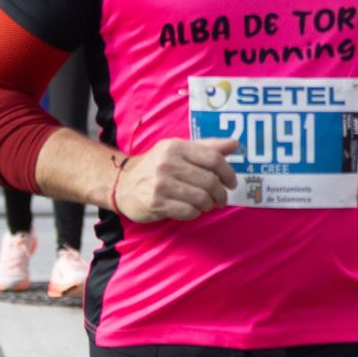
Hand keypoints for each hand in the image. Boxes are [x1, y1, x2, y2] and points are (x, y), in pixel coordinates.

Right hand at [112, 138, 239, 221]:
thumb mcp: (180, 150)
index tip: (231, 183)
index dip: (228, 173)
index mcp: (176, 147)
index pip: (213, 158)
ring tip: (206, 204)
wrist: (122, 183)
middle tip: (221, 199)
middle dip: (220, 194)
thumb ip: (208, 147)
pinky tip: (192, 209)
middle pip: (209, 181)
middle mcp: (168, 163)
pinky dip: (195, 212)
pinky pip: (188, 211)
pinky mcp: (155, 203)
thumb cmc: (157, 166)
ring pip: (201, 198)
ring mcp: (160, 184)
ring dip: (208, 204)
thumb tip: (235, 143)